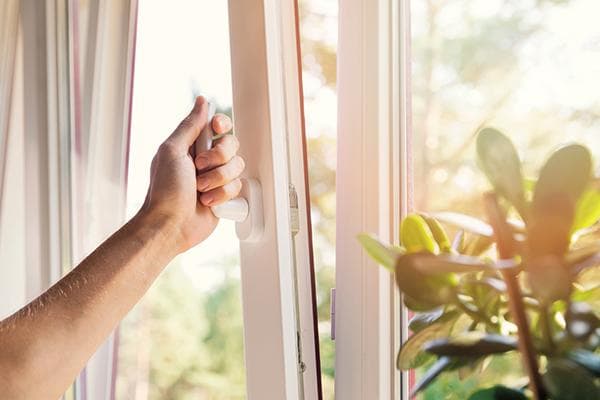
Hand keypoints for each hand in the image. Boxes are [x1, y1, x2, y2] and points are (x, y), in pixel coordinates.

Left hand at [140, 96, 243, 252]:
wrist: (171, 225)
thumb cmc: (165, 190)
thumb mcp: (172, 151)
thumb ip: (190, 126)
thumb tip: (202, 101)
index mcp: (192, 145)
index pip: (218, 125)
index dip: (222, 125)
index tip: (216, 130)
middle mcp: (206, 160)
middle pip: (232, 145)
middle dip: (218, 158)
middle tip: (199, 168)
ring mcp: (216, 178)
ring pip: (237, 167)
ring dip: (218, 179)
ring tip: (200, 190)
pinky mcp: (224, 196)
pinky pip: (238, 187)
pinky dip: (222, 195)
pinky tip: (207, 202)